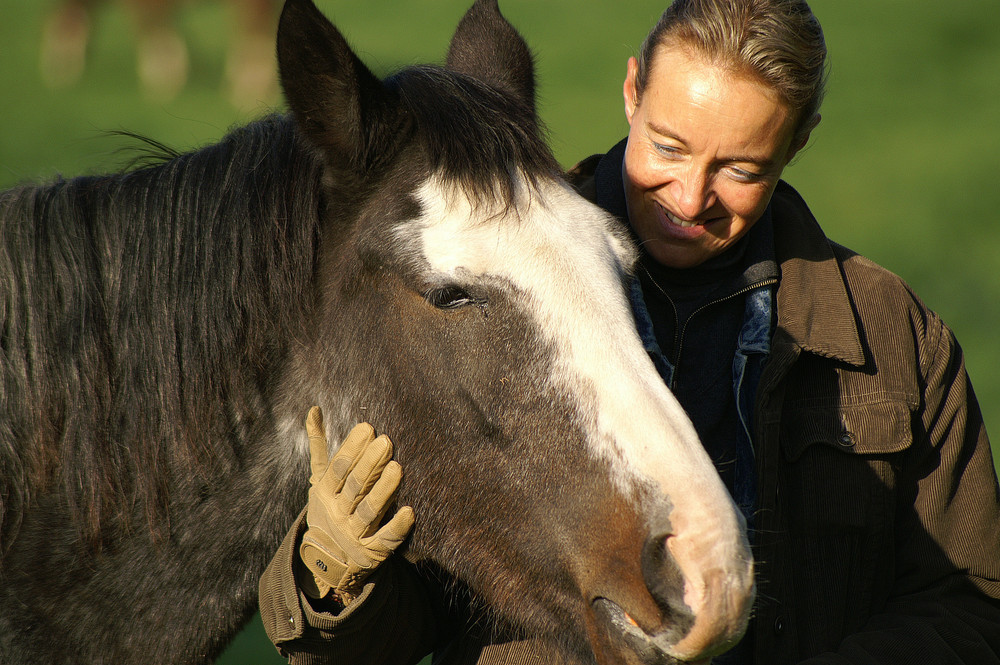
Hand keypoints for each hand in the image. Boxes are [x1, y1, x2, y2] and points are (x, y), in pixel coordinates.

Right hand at [298, 407, 414, 604]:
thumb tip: (315, 410)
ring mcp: (355, 533)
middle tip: (386, 441)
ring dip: (384, 490)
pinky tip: (409, 512)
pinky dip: (396, 528)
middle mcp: (339, 513)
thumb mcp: (320, 480)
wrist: (324, 562)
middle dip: (370, 464)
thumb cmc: (328, 510)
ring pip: (370, 511)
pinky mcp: (372, 552)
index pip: (338, 469)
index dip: (352, 449)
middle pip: (355, 486)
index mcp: (326, 493)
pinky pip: (385, 540)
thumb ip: (320, 447)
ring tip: (398, 468)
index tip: (367, 428)